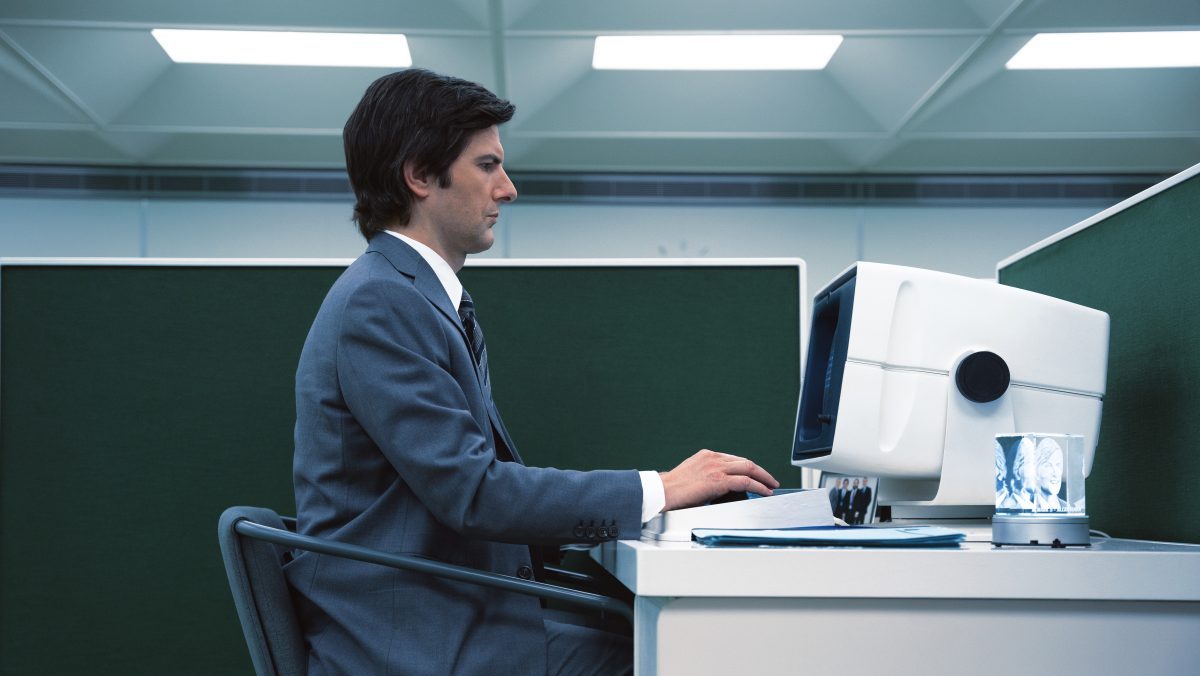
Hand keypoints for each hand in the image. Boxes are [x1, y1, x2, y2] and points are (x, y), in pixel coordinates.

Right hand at [659, 449, 779, 510]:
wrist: (663, 492)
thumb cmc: (673, 489)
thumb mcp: (692, 475)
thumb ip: (706, 477)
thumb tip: (717, 488)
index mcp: (707, 455)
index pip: (734, 459)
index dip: (747, 467)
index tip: (755, 474)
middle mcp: (713, 458)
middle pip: (745, 462)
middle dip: (760, 471)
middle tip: (770, 479)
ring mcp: (716, 467)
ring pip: (749, 468)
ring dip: (764, 478)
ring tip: (771, 486)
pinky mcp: (719, 480)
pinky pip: (745, 481)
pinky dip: (759, 486)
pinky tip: (765, 492)